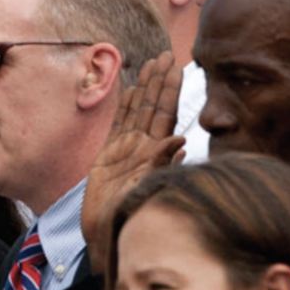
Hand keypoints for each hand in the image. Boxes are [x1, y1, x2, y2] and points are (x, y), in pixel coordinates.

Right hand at [82, 53, 184, 274]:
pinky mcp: (108, 156)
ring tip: (151, 63)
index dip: (171, 91)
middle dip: (160, 81)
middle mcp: (142, 147)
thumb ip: (162, 163)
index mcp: (156, 152)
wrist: (106, 235)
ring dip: (145, 87)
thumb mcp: (148, 189)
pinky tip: (132, 89)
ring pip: (137, 111)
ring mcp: (125, 150)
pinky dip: (125, 106)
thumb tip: (182, 140)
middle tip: (167, 54)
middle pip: (153, 106)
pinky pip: (118, 124)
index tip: (178, 67)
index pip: (166, 114)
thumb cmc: (130, 216)